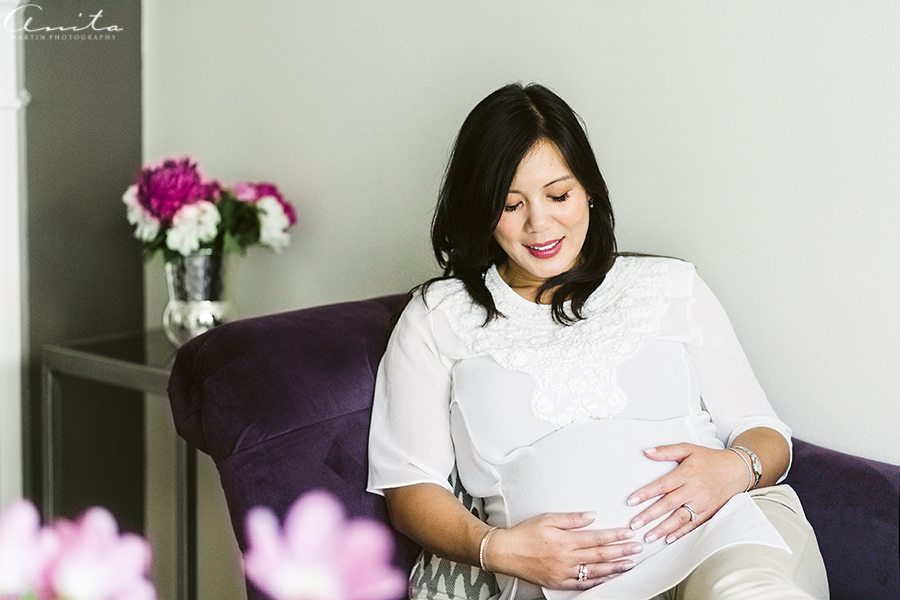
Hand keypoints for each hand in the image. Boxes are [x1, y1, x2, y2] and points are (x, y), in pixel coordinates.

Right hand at [487, 512, 642, 589]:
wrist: (505, 552)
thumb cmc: (524, 534)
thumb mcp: (547, 519)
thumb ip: (572, 519)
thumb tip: (592, 516)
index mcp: (566, 541)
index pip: (597, 538)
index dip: (615, 536)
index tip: (629, 534)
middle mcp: (567, 558)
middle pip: (600, 555)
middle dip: (621, 551)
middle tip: (637, 548)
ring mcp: (564, 572)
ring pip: (595, 571)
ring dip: (615, 568)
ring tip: (629, 564)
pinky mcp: (559, 582)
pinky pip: (583, 584)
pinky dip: (598, 581)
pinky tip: (608, 578)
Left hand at [625, 443, 748, 544]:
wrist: (737, 470)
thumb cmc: (710, 459)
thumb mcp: (688, 449)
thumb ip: (666, 451)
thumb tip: (646, 452)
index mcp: (686, 474)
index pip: (662, 485)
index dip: (645, 494)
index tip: (631, 501)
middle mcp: (694, 490)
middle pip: (668, 505)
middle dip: (649, 516)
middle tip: (634, 525)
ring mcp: (702, 503)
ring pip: (680, 518)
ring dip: (663, 529)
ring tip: (649, 536)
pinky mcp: (709, 513)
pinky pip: (693, 525)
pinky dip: (681, 533)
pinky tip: (668, 539)